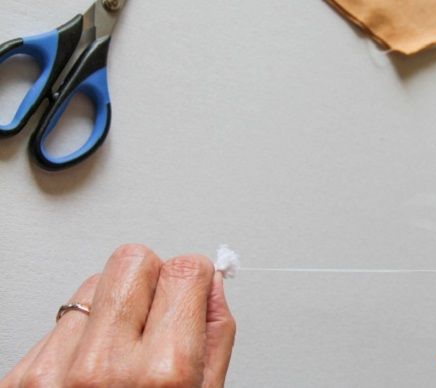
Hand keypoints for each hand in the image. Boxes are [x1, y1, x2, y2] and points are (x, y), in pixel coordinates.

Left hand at [1, 244, 234, 386]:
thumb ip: (215, 335)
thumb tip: (210, 285)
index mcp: (162, 376)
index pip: (183, 270)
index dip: (194, 275)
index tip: (192, 286)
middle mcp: (102, 370)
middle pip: (132, 259)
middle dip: (153, 275)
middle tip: (156, 309)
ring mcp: (52, 374)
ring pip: (93, 283)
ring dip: (113, 305)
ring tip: (120, 347)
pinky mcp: (20, 380)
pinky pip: (62, 320)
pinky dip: (81, 333)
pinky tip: (91, 367)